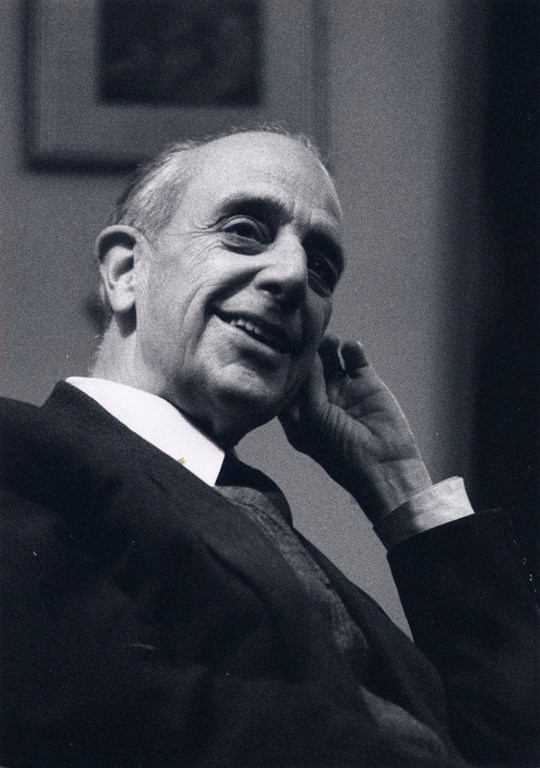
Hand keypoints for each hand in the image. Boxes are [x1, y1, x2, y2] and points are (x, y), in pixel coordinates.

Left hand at [279, 336, 431, 524]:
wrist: (384, 465)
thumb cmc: (340, 449)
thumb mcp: (314, 417)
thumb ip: (308, 383)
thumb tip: (306, 352)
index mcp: (298, 415)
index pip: (286, 384)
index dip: (284, 366)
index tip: (281, 344)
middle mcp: (318, 400)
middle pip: (308, 368)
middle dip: (307, 351)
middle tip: (309, 335)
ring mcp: (343, 391)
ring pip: (330, 360)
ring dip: (328, 347)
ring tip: (331, 340)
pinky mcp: (366, 384)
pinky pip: (356, 360)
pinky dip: (352, 350)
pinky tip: (350, 347)